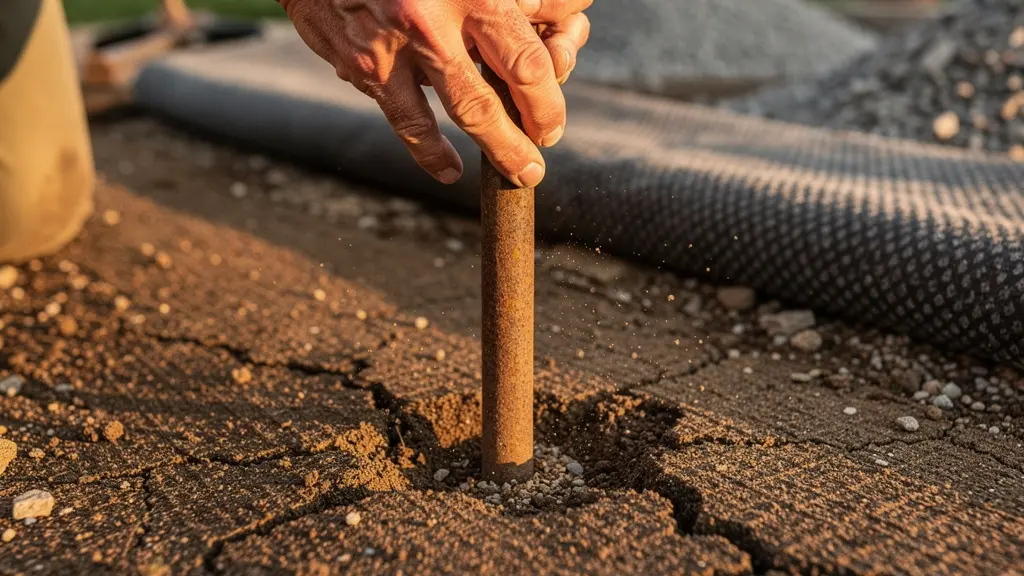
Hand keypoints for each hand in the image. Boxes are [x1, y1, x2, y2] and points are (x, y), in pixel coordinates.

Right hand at [278, 0, 591, 186]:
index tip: (554, 108)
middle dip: (534, 124)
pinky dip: (430, 150)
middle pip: (508, 83)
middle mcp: (435, 17)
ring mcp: (396, 44)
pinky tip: (449, 169)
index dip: (551, 90)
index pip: (528, 56)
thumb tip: (562, 20)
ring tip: (521, 170)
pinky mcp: (361, 62)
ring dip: (500, 146)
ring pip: (465, 109)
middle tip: (543, 149)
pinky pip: (406, 118)